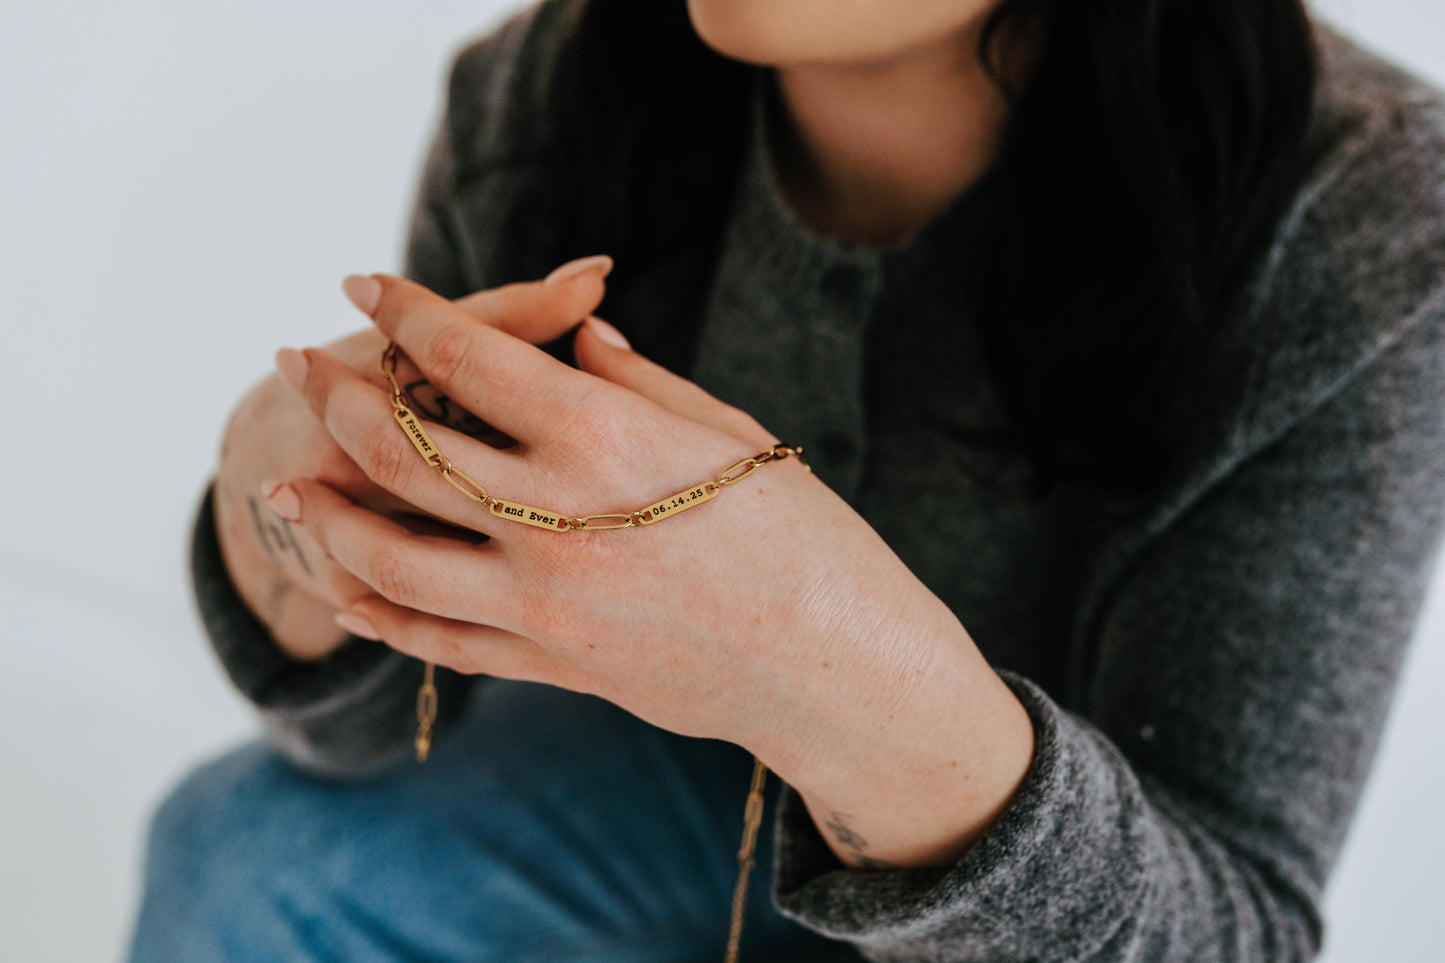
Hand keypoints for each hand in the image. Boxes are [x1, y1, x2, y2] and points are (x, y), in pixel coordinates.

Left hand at [266, 272, 1034, 868]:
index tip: (364, 284)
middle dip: (334, 395)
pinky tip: (343, 586)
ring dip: (323, 514)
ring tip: (286, 485)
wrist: (840, 669)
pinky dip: (377, 610)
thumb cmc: (803, 535)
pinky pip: (435, 639)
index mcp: (607, 437)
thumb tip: (574, 334)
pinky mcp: (549, 664)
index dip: (403, 310)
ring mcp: (544, 602)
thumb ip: (632, 380)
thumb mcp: (727, 430)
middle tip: (299, 364)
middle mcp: (557, 518)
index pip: (466, 354)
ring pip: (389, 554)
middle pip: (402, 448)